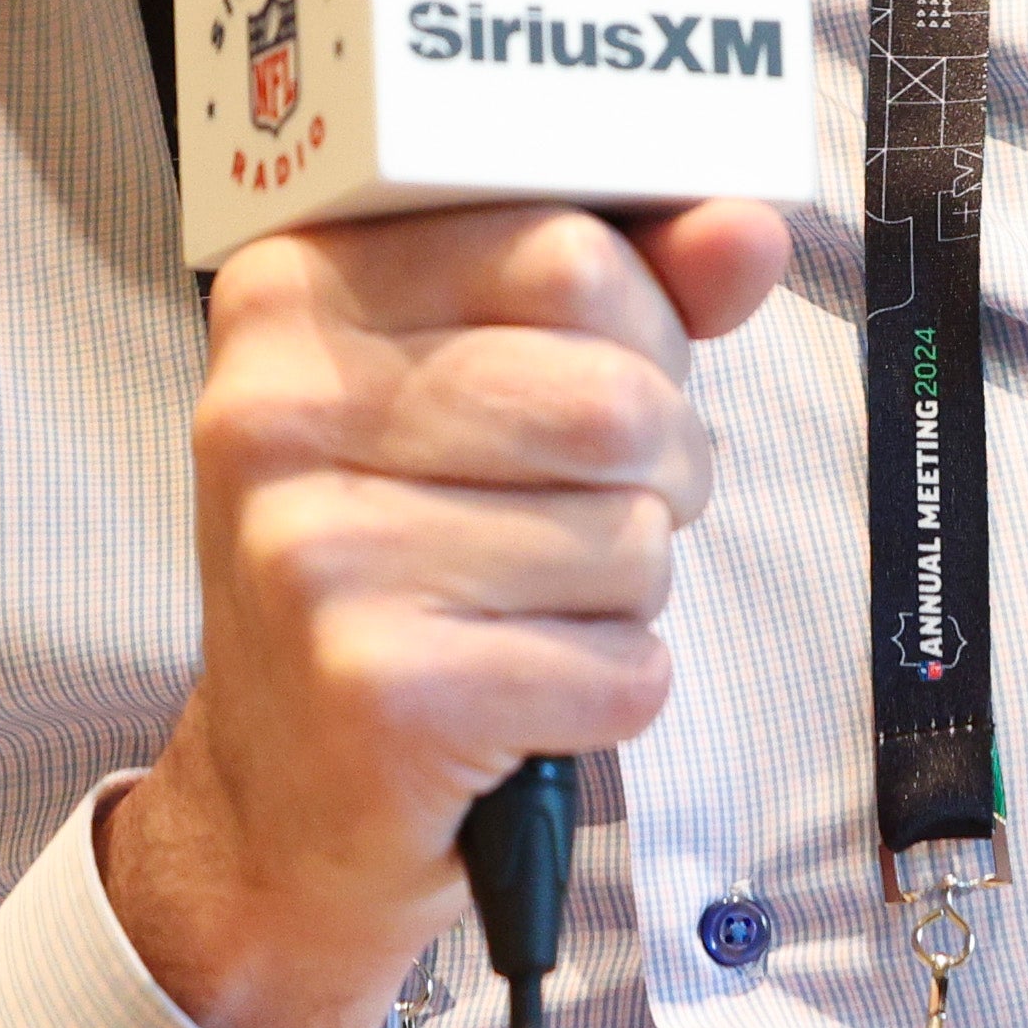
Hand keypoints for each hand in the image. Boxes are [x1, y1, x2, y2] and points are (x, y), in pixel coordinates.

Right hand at [103, 197, 793, 1027]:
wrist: (278, 796)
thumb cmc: (400, 553)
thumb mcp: (483, 382)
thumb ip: (626, 289)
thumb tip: (749, 231)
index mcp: (296, 291)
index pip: (566, 251)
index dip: (642, 321)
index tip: (605, 367)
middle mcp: (279, 412)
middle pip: (615, 399)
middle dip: (662, 461)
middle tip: (598, 504)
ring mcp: (317, 556)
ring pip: (632, 535)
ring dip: (634, 582)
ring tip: (547, 599)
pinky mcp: (379, 692)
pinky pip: (622, 666)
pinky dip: (616, 686)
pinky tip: (531, 686)